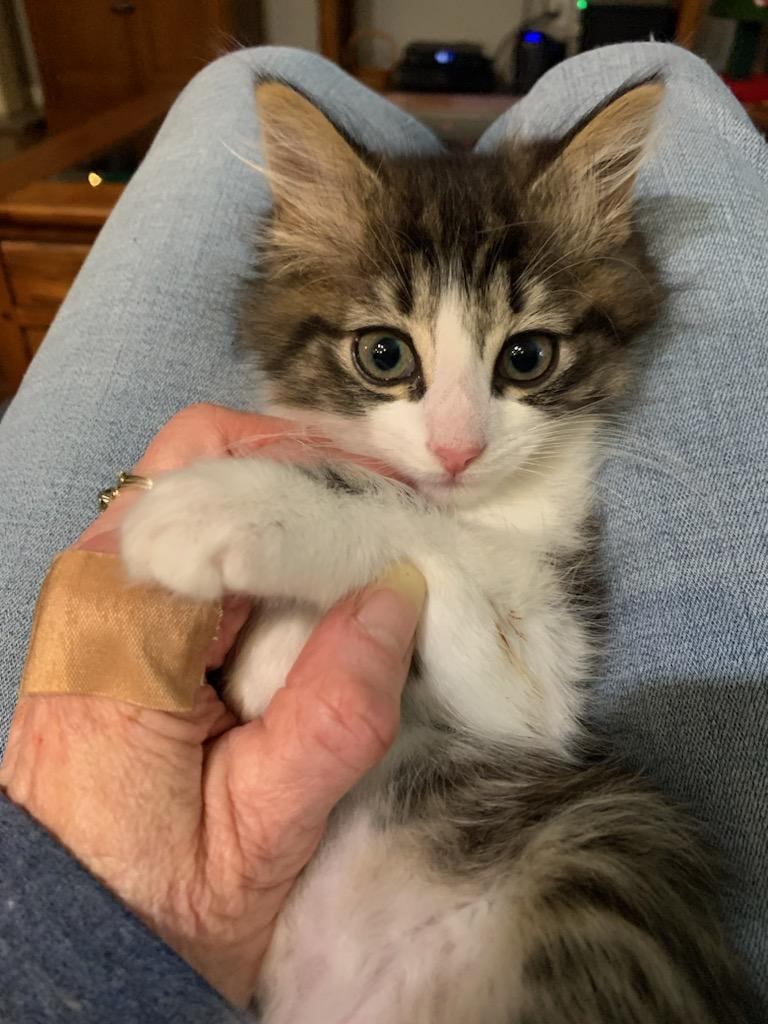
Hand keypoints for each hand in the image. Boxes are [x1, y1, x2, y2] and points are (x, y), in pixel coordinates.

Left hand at [0, 404, 422, 1005]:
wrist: (72, 941)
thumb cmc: (150, 902)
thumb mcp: (260, 832)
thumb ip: (333, 717)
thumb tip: (399, 593)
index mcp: (121, 626)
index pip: (224, 484)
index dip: (326, 478)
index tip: (404, 508)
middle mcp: (97, 585)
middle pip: (209, 457)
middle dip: (312, 472)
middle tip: (392, 517)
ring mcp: (104, 592)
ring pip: (206, 486)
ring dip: (293, 505)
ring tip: (367, 549)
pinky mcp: (123, 614)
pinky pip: (201, 535)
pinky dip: (268, 543)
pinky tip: (320, 587)